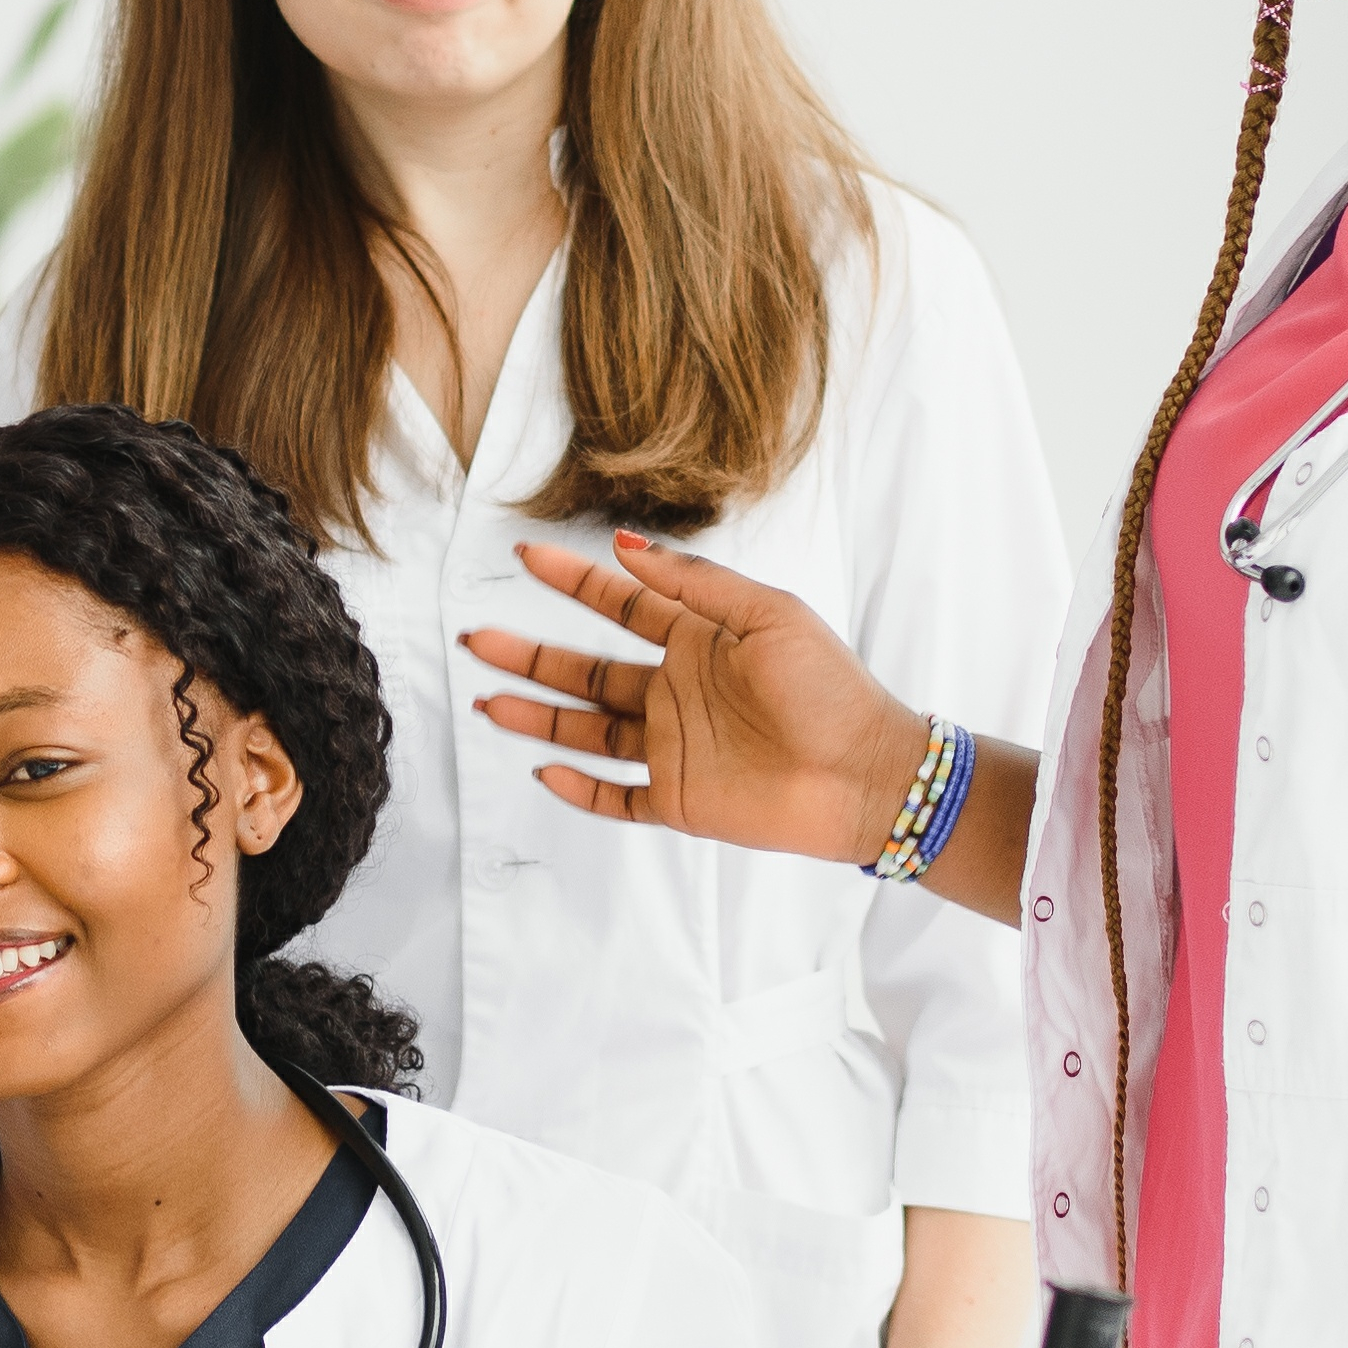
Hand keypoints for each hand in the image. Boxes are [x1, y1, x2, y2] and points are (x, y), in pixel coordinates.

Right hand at [462, 534, 927, 868]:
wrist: (868, 775)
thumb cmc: (831, 689)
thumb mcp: (768, 615)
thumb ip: (696, 585)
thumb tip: (626, 546)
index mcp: (698, 642)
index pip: (619, 606)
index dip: (572, 580)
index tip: (525, 555)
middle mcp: (677, 693)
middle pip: (586, 671)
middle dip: (531, 655)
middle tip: (479, 638)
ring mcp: (674, 748)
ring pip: (587, 730)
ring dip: (537, 716)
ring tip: (487, 699)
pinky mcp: (680, 800)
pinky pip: (616, 795)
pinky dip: (578, 787)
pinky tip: (543, 768)